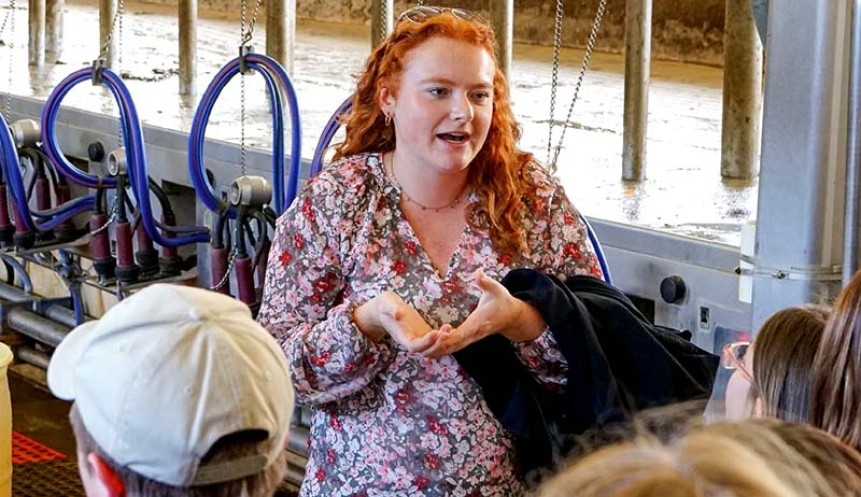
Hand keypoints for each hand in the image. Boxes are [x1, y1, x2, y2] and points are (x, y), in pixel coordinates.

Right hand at [354, 291, 441, 352]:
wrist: (385, 309)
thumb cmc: (385, 306)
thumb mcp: (387, 304)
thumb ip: (392, 309)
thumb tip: (398, 314)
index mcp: (401, 337)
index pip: (414, 346)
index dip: (425, 342)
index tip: (434, 332)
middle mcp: (411, 341)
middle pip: (425, 352)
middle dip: (437, 344)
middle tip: (446, 331)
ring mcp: (419, 338)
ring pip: (432, 348)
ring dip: (442, 342)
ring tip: (448, 328)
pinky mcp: (424, 333)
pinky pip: (435, 341)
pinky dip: (443, 338)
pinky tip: (449, 329)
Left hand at [422, 270, 546, 358]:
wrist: (512, 317)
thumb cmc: (502, 301)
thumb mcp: (496, 289)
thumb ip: (486, 282)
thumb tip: (479, 272)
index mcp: (478, 323)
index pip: (463, 332)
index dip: (451, 335)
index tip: (440, 335)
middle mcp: (474, 334)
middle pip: (455, 344)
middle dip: (440, 346)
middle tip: (423, 344)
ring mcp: (471, 338)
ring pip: (453, 349)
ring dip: (439, 350)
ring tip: (422, 349)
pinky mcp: (469, 338)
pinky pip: (454, 347)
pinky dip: (443, 349)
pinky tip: (430, 349)